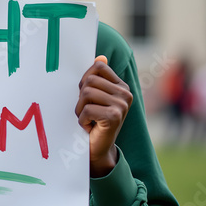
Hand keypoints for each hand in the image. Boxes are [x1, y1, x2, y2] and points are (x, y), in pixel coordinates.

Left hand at [75, 56, 132, 177]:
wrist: (97, 149)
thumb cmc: (93, 120)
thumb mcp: (94, 96)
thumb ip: (97, 78)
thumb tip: (101, 57)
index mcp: (121, 86)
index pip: (98, 66)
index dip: (85, 80)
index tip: (87, 96)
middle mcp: (125, 93)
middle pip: (89, 80)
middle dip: (80, 97)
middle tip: (87, 111)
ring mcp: (122, 105)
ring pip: (86, 93)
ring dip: (80, 109)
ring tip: (88, 119)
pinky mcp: (115, 116)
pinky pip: (87, 109)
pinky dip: (82, 120)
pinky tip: (90, 127)